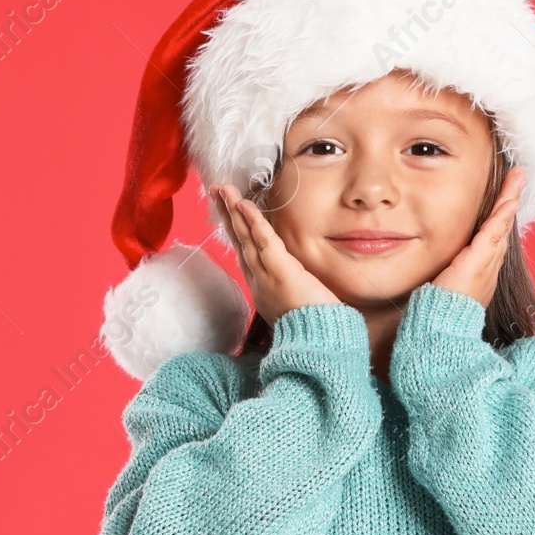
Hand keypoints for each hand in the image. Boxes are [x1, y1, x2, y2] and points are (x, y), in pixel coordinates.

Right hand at [212, 182, 340, 325]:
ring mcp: (267, 277)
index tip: (228, 210)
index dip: (235, 229)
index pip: (245, 252)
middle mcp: (258, 281)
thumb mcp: (294, 304)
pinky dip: (254, 222)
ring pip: (246, 239)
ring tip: (224, 190)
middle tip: (215, 191)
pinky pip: (265, 243)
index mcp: (261, 288)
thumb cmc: (312, 327)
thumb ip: (289, 287)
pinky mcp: (281, 273)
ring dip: (234, 212)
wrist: (318, 344)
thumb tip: (294, 276)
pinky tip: (245, 205)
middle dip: (226, 215)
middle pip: (239, 241)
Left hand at [431, 166, 525, 307]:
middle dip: (512, 200)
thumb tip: (438, 267)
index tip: (507, 196)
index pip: (494, 236)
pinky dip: (501, 218)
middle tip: (520, 176)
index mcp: (482, 271)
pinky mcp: (477, 265)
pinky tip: (509, 202)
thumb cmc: (441, 314)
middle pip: (503, 227)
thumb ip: (446, 274)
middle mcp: (489, 267)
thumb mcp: (445, 288)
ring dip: (510, 200)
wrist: (444, 332)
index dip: (502, 215)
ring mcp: (486, 266)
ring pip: (501, 227)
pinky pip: (492, 236)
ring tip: (518, 177)